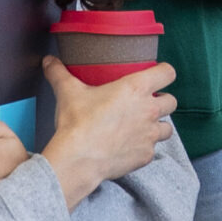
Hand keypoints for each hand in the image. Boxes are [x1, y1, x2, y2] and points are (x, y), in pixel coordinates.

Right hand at [39, 55, 176, 209]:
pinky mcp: (146, 155)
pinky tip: (130, 146)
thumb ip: (59, 73)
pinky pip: (153, 149)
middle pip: (172, 101)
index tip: (158, 74)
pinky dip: (144, 147)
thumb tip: (49, 61)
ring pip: (168, 128)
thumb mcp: (68, 92)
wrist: (79, 159)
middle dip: (162, 101)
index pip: (167, 73)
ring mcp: (150, 135)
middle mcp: (149, 110)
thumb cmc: (77, 123)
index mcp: (136, 88)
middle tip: (146, 103)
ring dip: (158, 126)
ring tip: (142, 126)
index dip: (164, 72)